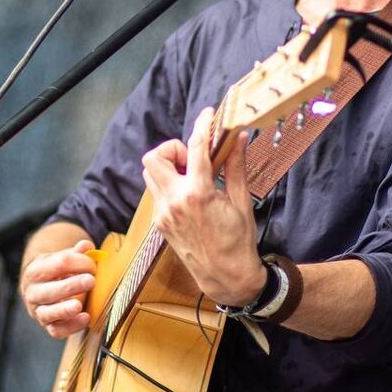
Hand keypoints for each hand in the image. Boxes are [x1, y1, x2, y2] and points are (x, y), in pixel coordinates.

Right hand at [19, 240, 96, 338]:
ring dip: (64, 309)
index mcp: (35, 270)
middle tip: (91, 280)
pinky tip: (85, 318)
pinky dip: (71, 327)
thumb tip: (86, 246)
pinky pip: (56, 331)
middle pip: (49, 290)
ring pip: (48, 313)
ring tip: (80, 305)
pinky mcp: (47, 326)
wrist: (39, 286)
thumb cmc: (54, 270)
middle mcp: (32, 292)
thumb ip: (76, 253)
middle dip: (71, 286)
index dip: (78, 263)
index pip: (57, 264)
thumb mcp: (61, 258)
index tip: (93, 265)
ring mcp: (37, 311)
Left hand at [141, 107, 266, 305]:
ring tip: (192, 175)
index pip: (195, 147)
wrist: (226, 276)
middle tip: (193, 159)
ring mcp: (163, 213)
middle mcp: (174, 202)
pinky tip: (190, 193)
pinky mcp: (160, 222)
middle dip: (172, 149)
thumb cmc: (238, 241)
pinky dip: (169, 183)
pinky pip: (156, 192)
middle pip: (154, 157)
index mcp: (197, 194)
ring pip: (150, 173)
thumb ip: (235, 166)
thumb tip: (239, 138)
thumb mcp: (241, 201)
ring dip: (167, 166)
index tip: (207, 115)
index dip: (201, 125)